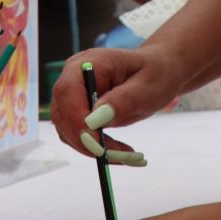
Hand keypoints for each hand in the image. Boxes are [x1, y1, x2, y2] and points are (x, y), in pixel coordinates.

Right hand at [48, 43, 189, 155]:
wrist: (157, 72)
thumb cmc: (154, 73)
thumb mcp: (146, 86)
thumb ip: (122, 100)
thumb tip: (94, 119)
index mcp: (88, 63)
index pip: (67, 92)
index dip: (76, 120)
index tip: (97, 145)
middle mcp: (74, 77)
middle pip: (62, 115)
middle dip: (86, 142)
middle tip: (118, 156)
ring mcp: (74, 95)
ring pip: (68, 130)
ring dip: (92, 149)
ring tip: (126, 155)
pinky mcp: (78, 112)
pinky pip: (78, 135)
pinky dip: (96, 148)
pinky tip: (120, 151)